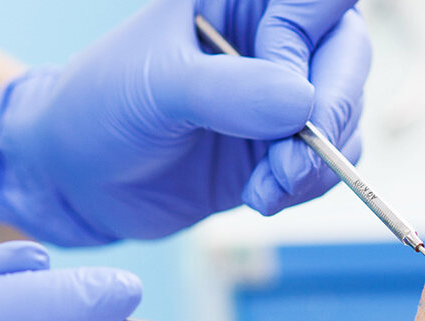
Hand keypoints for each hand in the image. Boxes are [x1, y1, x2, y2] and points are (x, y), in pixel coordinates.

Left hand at [0, 0, 370, 244]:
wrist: (76, 177)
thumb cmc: (100, 106)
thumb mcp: (156, 88)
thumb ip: (228, 90)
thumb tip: (301, 103)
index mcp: (241, 0)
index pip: (316, 0)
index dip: (308, 39)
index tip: (280, 91)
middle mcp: (271, 38)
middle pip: (348, 56)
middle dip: (330, 112)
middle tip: (292, 162)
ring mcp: (282, 93)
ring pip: (346, 112)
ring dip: (319, 160)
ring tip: (266, 189)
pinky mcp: (284, 146)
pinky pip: (331, 159)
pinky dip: (308, 184)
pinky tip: (262, 196)